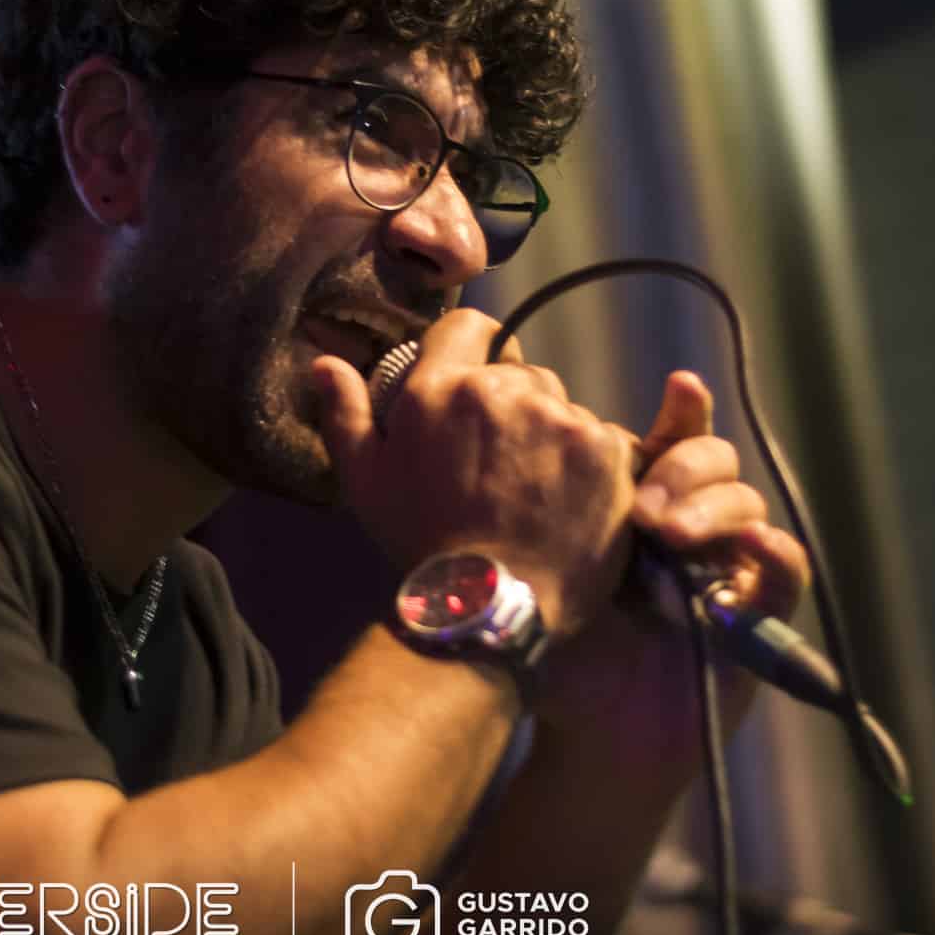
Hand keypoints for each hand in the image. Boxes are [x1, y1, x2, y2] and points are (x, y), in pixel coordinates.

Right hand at [310, 307, 640, 641]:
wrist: (490, 609)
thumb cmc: (420, 545)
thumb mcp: (365, 482)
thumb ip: (346, 413)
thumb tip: (326, 363)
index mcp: (441, 390)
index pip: (470, 326)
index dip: (471, 348)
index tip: (473, 381)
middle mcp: (505, 392)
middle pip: (518, 373)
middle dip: (510, 405)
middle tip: (498, 461)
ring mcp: (562, 418)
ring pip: (560, 405)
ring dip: (549, 434)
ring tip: (533, 489)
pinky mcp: (608, 450)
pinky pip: (600, 438)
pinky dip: (588, 463)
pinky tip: (566, 502)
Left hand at [535, 369, 811, 772]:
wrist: (592, 737)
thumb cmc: (558, 655)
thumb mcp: (541, 576)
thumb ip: (536, 516)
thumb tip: (503, 437)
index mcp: (639, 504)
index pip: (671, 440)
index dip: (684, 411)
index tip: (680, 389)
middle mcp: (689, 526)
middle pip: (712, 460)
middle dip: (685, 467)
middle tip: (642, 506)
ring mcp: (728, 566)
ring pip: (746, 505)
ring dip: (713, 508)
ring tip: (669, 533)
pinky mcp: (761, 614)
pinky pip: (785, 570)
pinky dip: (773, 553)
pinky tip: (747, 550)